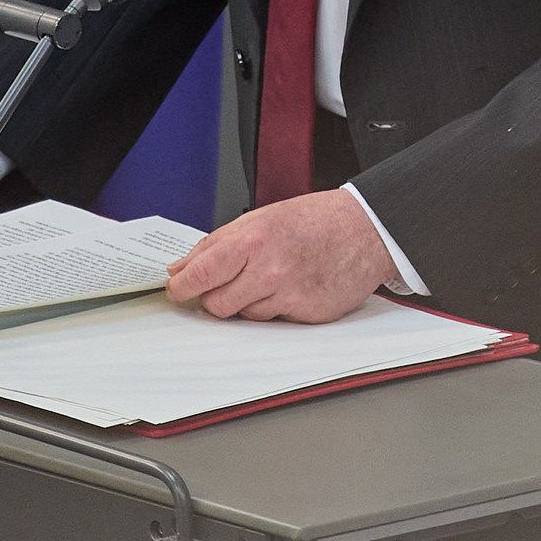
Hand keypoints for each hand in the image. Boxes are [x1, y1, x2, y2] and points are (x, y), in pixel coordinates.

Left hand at [164, 191, 391, 321]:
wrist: (364, 231)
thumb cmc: (313, 221)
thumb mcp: (260, 219)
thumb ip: (216, 244)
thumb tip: (181, 268)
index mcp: (253, 240)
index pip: (202, 274)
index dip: (182, 286)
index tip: (176, 290)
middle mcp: (269, 270)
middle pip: (218, 304)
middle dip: (217, 297)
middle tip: (230, 283)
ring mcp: (289, 295)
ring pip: (246, 316)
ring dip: (250, 302)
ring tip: (273, 276)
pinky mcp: (306, 315)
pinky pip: (274, 322)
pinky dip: (276, 308)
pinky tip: (292, 287)